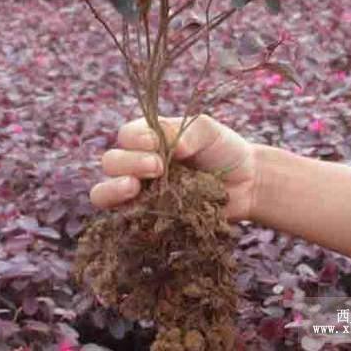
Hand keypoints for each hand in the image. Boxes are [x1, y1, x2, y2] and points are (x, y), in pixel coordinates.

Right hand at [90, 114, 257, 221]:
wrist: (247, 183)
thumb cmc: (224, 149)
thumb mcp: (207, 130)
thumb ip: (185, 131)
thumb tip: (169, 148)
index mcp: (148, 138)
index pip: (126, 135)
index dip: (135, 139)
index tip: (156, 144)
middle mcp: (137, 164)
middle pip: (111, 161)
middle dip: (129, 162)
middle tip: (158, 167)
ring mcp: (139, 193)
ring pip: (103, 191)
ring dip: (113, 188)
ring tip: (134, 187)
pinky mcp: (146, 219)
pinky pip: (123, 220)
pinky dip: (125, 215)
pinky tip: (143, 211)